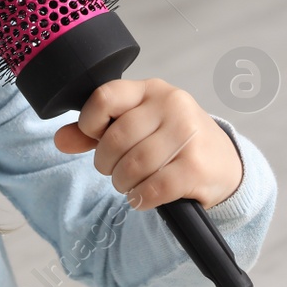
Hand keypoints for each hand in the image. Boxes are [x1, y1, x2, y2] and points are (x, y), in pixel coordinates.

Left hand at [54, 78, 242, 210]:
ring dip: (124, 183)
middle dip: (107, 163)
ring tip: (130, 184)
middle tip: (115, 172)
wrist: (224, 163)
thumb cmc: (174, 141)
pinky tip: (144, 197)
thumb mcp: (139, 126)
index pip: (105, 96)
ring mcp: (187, 134)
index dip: (89, 123)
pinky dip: (141, 197)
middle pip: (116, 138)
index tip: (95, 138)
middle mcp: (172, 104)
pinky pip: (153, 187)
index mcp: (152, 89)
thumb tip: (61, 139)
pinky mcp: (196, 166)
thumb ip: (97, 131)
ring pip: (133, 165)